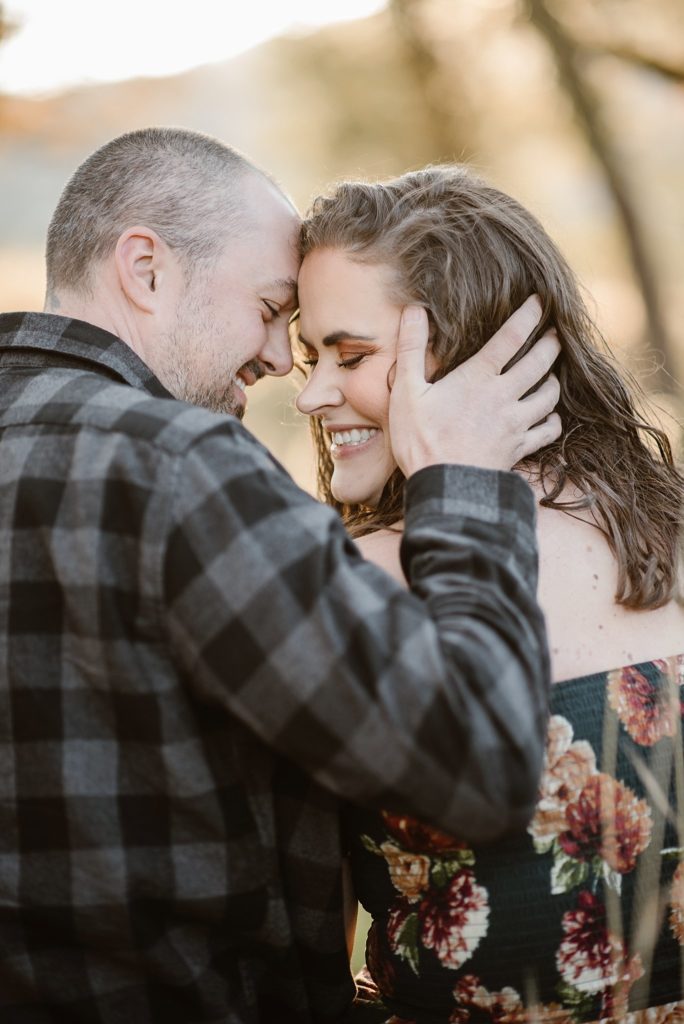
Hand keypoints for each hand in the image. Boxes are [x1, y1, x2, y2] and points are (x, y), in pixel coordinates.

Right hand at [389, 295, 560, 475]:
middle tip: (558, 332)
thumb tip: (414, 311)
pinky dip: (554, 420)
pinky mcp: (519, 449)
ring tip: (553, 372)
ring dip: (553, 380)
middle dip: (552, 344)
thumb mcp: (406, 392)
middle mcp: (504, 397)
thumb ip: (411, 349)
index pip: (511, 337)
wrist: (445, 487)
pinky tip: (550, 417)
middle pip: (540, 362)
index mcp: (478, 378)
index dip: (528, 316)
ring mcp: (515, 424)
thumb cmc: (421, 440)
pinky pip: (548, 431)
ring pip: (549, 395)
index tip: (539, 301)